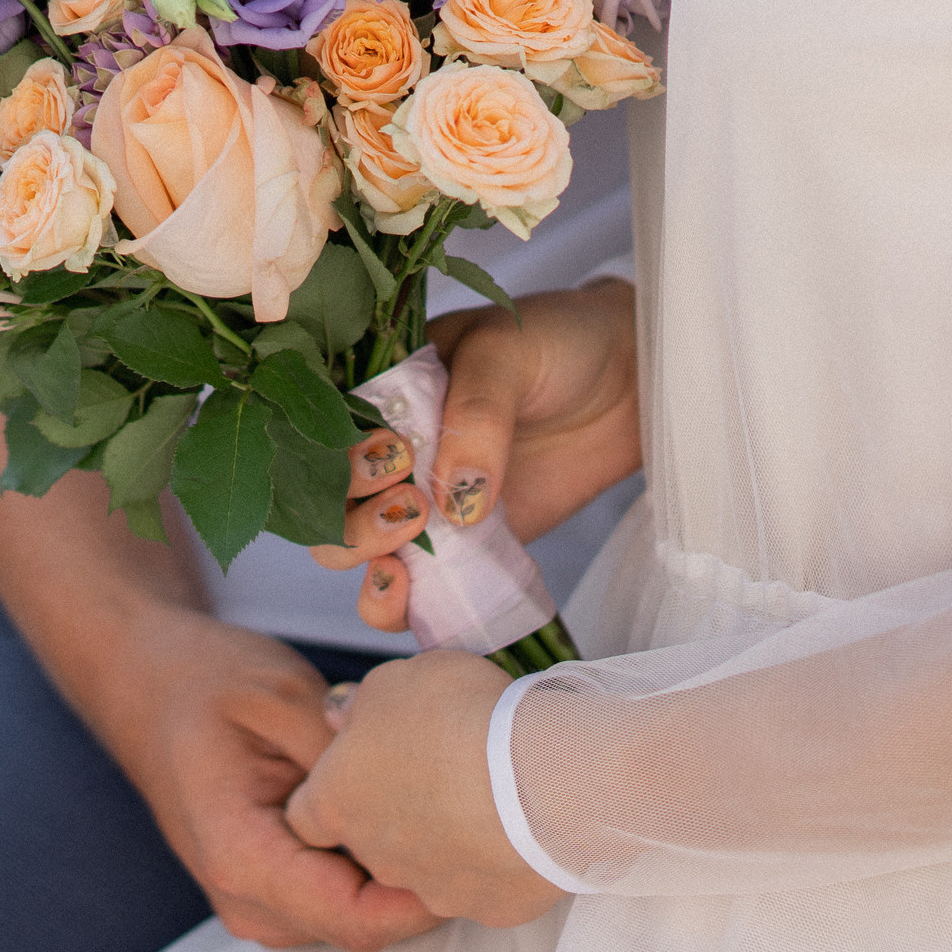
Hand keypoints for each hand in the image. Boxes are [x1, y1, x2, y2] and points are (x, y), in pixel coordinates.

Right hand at [85, 603, 441, 951]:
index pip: (357, 919)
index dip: (428, 895)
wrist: (144, 682)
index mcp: (243, 858)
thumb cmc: (204, 681)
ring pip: (360, 917)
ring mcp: (257, 902)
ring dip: (403, 872)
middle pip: (366, 926)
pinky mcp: (271, 889)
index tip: (476, 841)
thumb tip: (419, 794)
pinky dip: (377, 863)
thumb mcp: (282, 696)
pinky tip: (401, 804)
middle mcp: (247, 900)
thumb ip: (344, 757)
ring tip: (440, 801)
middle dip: (425, 881)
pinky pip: (342, 896)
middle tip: (474, 812)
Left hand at [285, 650, 563, 926]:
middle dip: (397, 813)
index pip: (306, 815)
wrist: (539, 773)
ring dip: (447, 837)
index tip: (362, 772)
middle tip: (439, 771)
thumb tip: (343, 719)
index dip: (333, 792)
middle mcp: (374, 854)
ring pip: (428, 867)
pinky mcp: (488, 907)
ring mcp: (431, 888)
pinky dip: (497, 860)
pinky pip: (486, 883)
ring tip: (487, 795)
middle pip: (371, 840)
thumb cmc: (456, 716)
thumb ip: (359, 705)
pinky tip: (521, 825)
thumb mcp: (394, 682)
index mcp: (335, 800)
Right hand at [313, 278, 641, 631]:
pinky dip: (406, 608)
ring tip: (405, 562)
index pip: (321, 433)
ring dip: (368, 564)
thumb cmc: (559, 343)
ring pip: (357, 550)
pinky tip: (416, 602)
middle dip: (351, 518)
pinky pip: (418, 588)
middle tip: (413, 507)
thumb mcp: (508, 351)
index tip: (394, 456)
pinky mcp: (464, 546)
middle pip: (328, 501)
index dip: (338, 459)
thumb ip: (476, 415)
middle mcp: (386, 450)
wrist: (630, 380)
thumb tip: (455, 502)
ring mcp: (422, 501)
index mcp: (378, 390)